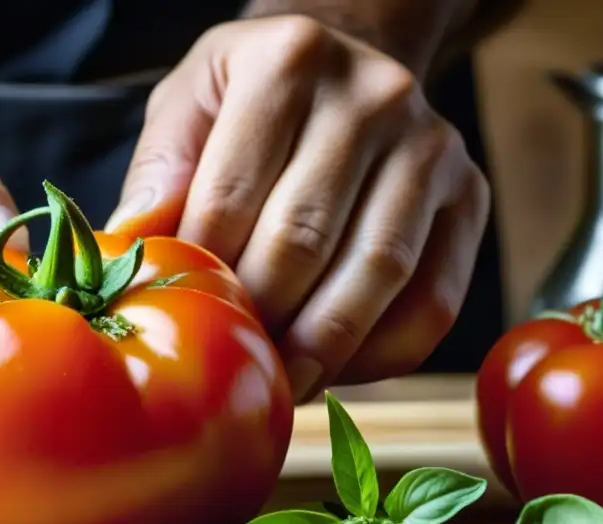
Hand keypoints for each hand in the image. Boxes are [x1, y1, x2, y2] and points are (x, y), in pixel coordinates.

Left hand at [107, 15, 490, 402]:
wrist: (347, 65)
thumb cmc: (253, 96)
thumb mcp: (189, 102)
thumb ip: (160, 170)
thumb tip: (131, 246)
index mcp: (288, 62)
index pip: (229, 198)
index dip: (202, 277)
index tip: (182, 326)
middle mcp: (373, 97)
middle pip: (303, 240)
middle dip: (259, 318)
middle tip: (229, 366)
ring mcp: (432, 146)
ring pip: (375, 274)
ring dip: (320, 348)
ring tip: (279, 383)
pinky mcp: (471, 197)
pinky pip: (434, 300)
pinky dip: (382, 353)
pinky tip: (337, 369)